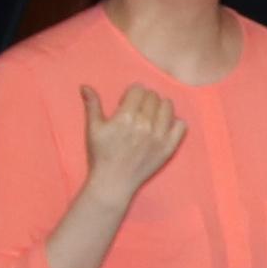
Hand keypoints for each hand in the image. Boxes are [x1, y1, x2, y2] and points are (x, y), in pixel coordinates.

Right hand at [75, 82, 190, 198]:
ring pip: (168, 106)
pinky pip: (181, 125)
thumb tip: (85, 86)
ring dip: (159, 107)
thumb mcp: (93, 128)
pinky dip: (174, 122)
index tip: (127, 102)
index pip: (139, 90)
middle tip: (137, 109)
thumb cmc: (101, 155)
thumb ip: (92, 105)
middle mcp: (145, 124)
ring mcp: (159, 136)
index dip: (132, 93)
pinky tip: (163, 126)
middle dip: (144, 99)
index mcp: (126, 117)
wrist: (113, 181)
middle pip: (153, 96)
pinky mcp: (169, 147)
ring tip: (150, 115)